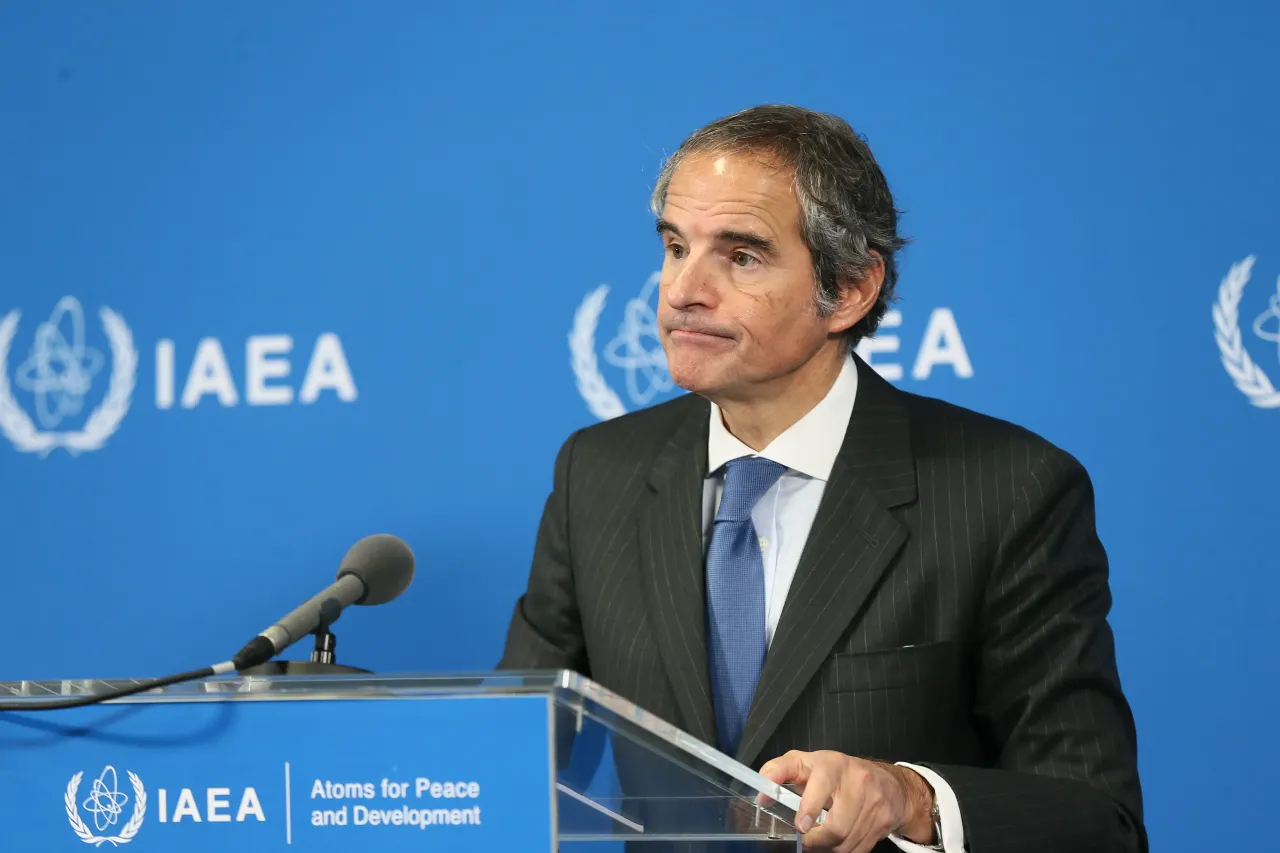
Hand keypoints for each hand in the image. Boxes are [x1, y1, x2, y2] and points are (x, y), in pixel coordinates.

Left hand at [758, 750, 935, 852]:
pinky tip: (838, 841)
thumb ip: (779, 772)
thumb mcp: (805, 763)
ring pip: (846, 841)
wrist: (885, 782)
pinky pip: (859, 849)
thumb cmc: (835, 772)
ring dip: (829, 848)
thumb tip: (761, 792)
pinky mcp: (884, 820)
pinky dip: (844, 851)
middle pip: (837, 825)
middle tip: (805, 840)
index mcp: (833, 764)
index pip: (822, 782)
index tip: (800, 825)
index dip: (810, 805)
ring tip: (820, 840)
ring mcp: (875, 801)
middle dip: (816, 840)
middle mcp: (857, 780)